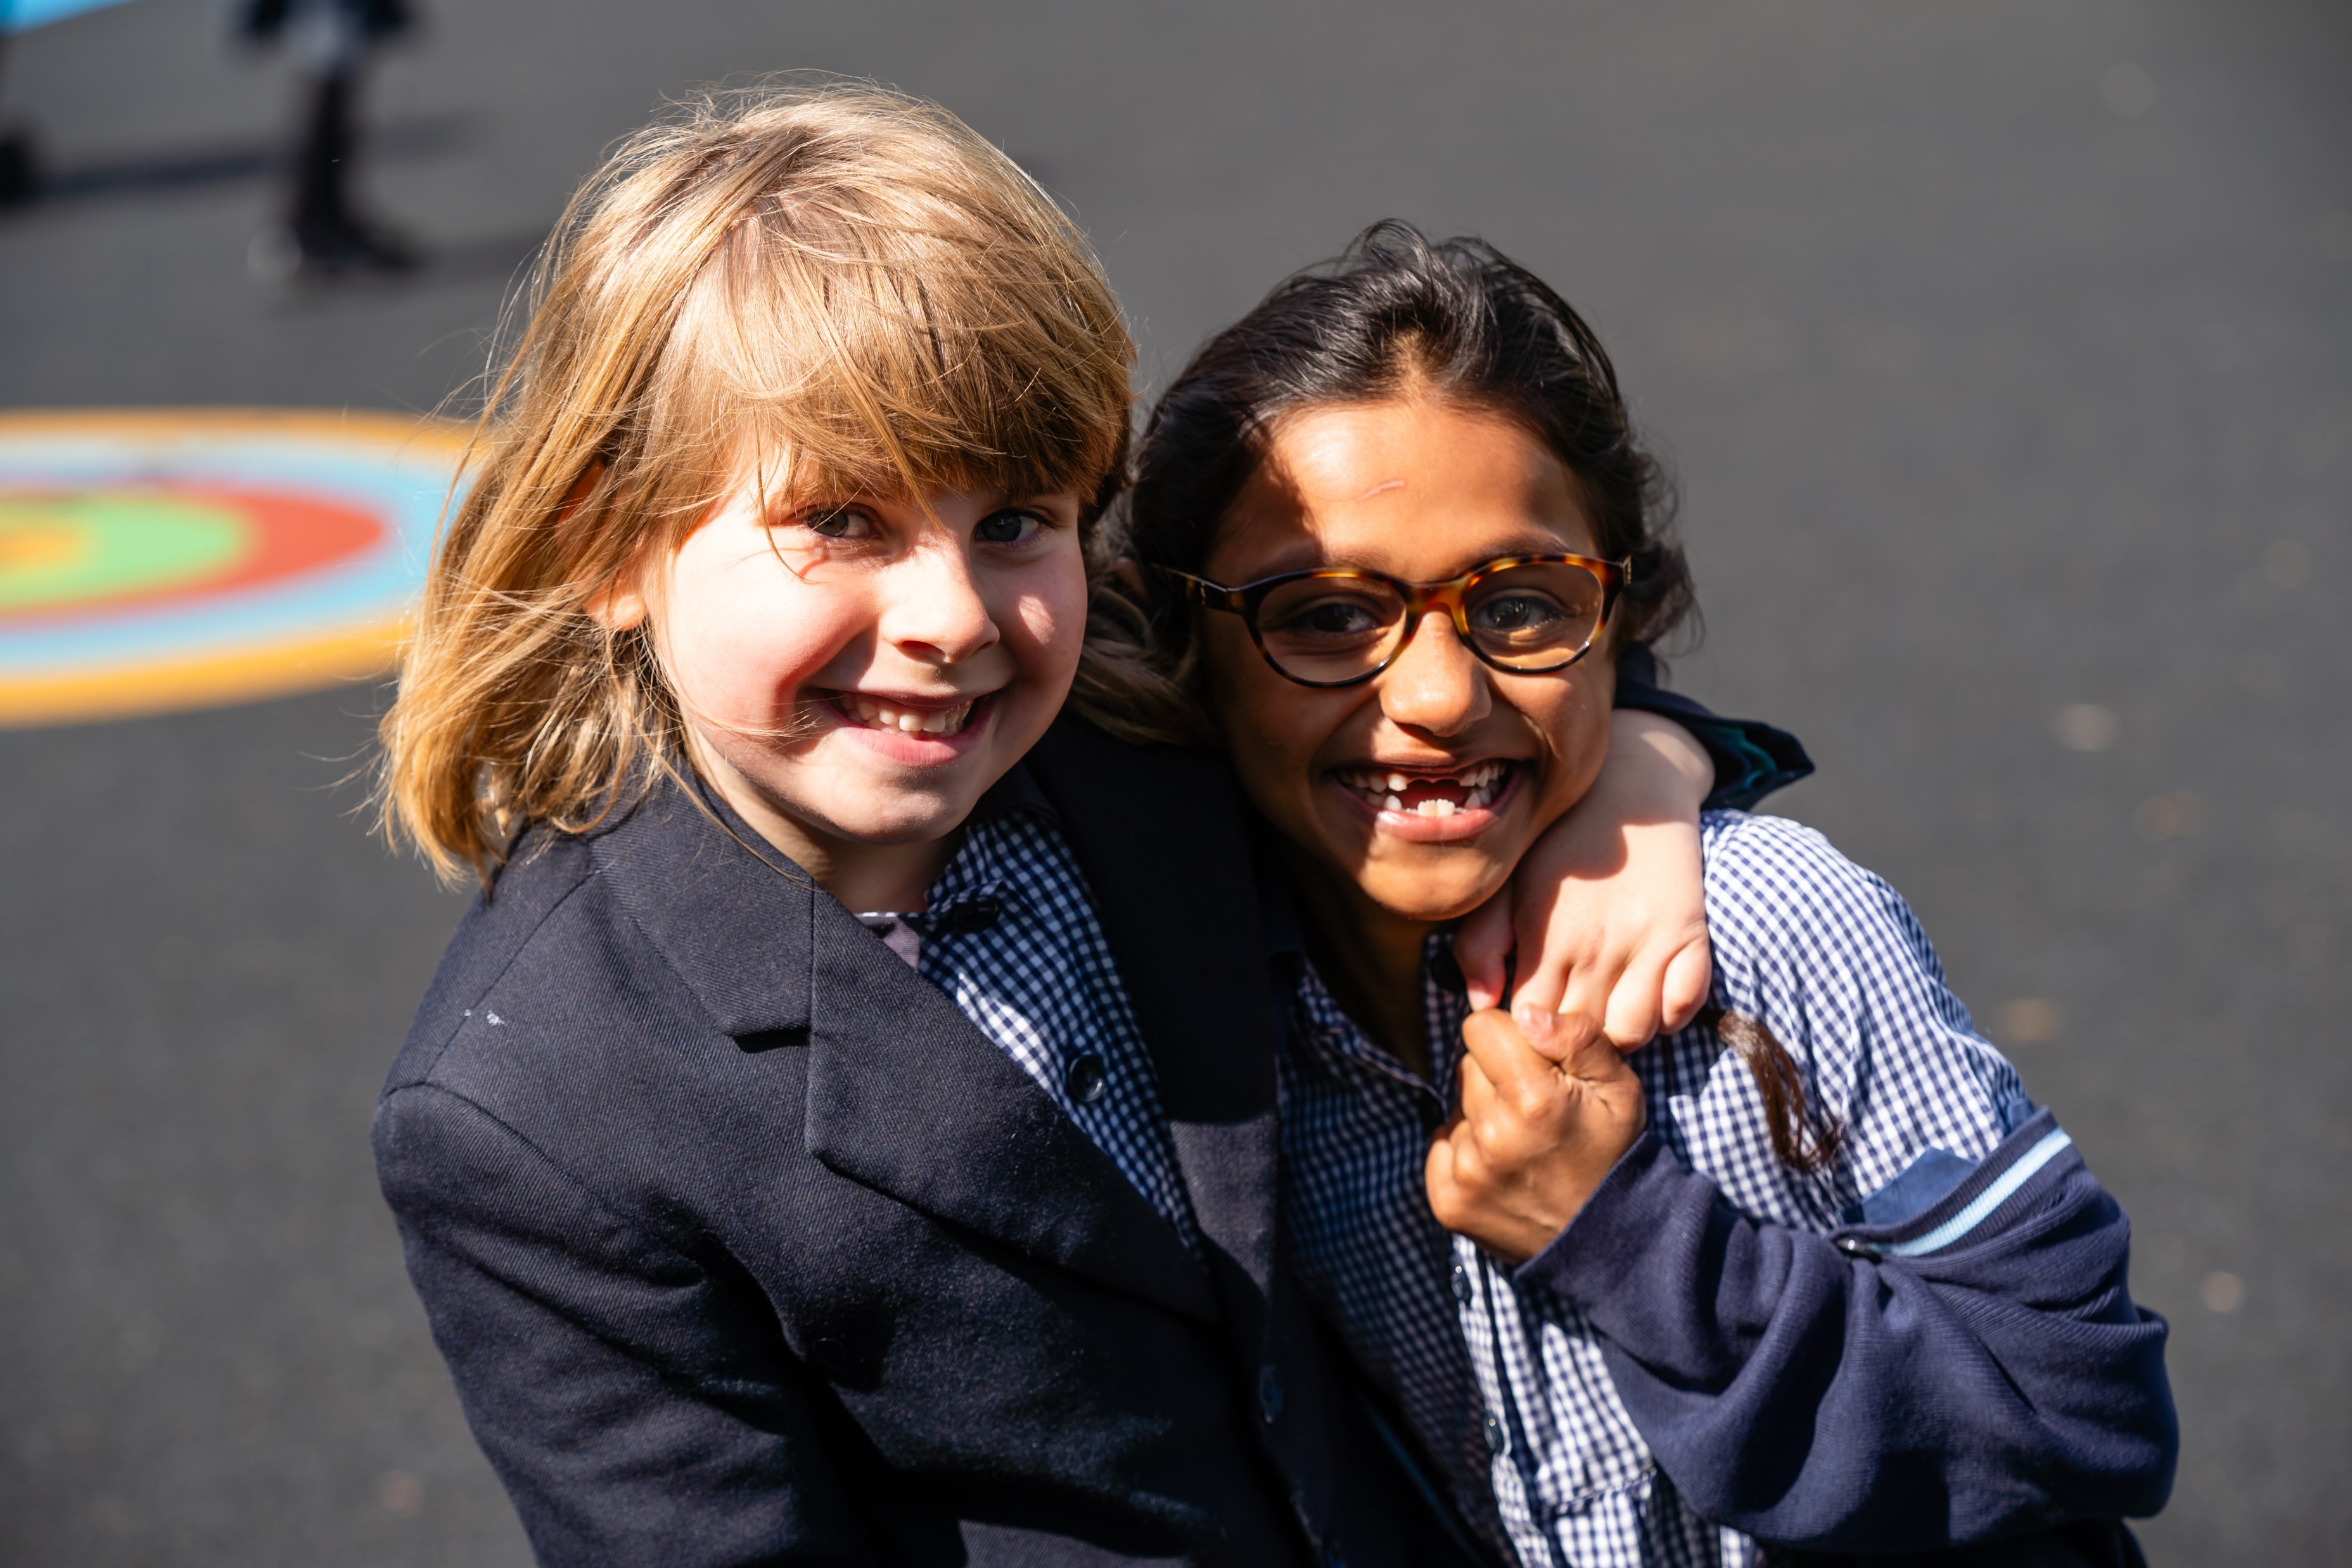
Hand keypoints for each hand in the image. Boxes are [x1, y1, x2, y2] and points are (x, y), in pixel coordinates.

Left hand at [1426, 1009, 1649, 1263]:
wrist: (1609, 1238)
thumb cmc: (1613, 1150)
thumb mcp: (1618, 1087)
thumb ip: (1576, 1037)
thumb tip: (1525, 1013)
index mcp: (1534, 1099)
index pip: (1480, 1028)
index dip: (1508, 1037)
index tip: (1534, 1061)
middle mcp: (1493, 1136)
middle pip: (1466, 1065)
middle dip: (1497, 1075)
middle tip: (1533, 1107)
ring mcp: (1467, 1173)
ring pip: (1456, 1107)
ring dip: (1482, 1115)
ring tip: (1522, 1141)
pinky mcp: (1449, 1202)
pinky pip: (1440, 1145)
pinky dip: (1465, 1151)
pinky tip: (1502, 1166)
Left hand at [1457, 709, 1712, 1060]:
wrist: (1632, 782)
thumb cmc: (1558, 841)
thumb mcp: (1508, 883)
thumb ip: (1482, 942)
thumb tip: (1480, 1004)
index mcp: (1545, 935)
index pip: (1531, 1025)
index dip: (1527, 1037)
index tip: (1528, 1028)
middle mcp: (1596, 944)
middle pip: (1580, 1037)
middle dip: (1568, 1047)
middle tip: (1565, 1032)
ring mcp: (1647, 941)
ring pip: (1632, 1033)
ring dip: (1616, 1036)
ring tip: (1604, 1015)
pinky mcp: (1690, 933)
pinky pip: (1684, 1006)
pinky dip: (1668, 1015)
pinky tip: (1647, 997)